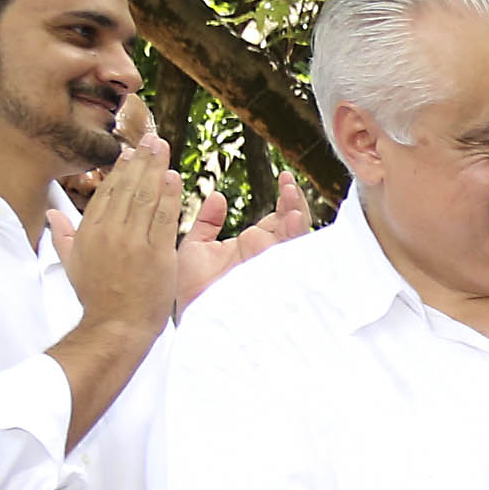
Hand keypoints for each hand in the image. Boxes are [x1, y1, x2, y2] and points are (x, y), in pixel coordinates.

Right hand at [45, 97, 185, 336]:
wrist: (116, 328)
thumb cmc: (96, 299)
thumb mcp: (73, 266)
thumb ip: (64, 237)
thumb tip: (53, 215)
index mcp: (89, 232)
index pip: (107, 192)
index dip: (120, 170)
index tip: (130, 153)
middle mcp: (110, 231)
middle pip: (127, 188)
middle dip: (140, 161)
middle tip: (152, 139)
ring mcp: (134, 241)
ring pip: (146, 197)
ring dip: (156, 169)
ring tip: (163, 148)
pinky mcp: (157, 254)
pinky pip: (166, 218)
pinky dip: (171, 196)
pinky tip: (175, 177)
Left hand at [176, 173, 313, 309]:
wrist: (190, 315)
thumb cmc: (192, 289)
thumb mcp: (196, 247)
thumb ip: (207, 222)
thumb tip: (218, 197)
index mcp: (252, 245)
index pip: (276, 218)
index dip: (284, 198)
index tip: (283, 175)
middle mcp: (267, 254)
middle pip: (292, 225)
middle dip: (294, 202)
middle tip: (288, 181)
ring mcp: (272, 266)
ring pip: (297, 238)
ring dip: (298, 216)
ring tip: (291, 195)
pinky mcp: (274, 277)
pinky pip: (293, 257)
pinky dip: (296, 238)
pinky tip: (294, 220)